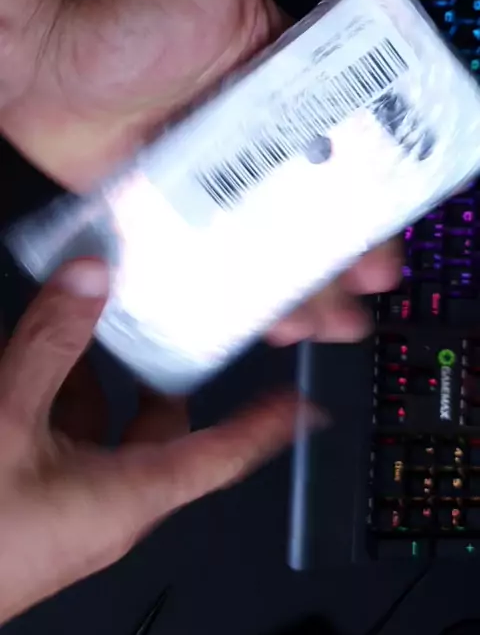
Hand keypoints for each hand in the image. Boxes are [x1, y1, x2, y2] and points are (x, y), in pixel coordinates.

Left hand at [0, 0, 401, 342]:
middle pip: (318, 198)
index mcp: (282, 78)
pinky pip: (218, 255)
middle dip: (350, 244)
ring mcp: (217, 175)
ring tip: (330, 318)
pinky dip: (242, 289)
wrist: (36, 56)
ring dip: (305, 279)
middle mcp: (256, 130)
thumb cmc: (119, 8)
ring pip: (274, 236)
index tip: (395, 212)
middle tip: (368, 280)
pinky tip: (264, 319)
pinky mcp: (176, 208)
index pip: (349, 133)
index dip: (378, 177)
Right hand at [0, 258, 314, 624]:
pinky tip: (25, 356)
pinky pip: (57, 440)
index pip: (226, 455)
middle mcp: (109, 505)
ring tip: (77, 320)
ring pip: (99, 428)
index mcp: (131, 495)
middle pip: (158, 429)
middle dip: (157, 373)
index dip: (268, 425)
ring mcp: (67, 508)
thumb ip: (51, 343)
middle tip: (161, 322)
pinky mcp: (32, 506)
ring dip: (89, 376)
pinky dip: (49, 396)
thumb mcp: (10, 420)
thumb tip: (89, 277)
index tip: (304, 402)